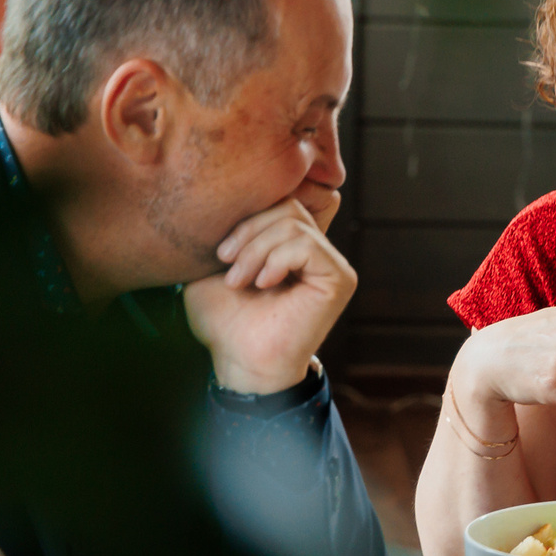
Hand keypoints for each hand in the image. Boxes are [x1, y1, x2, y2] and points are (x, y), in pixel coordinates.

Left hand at [183, 198, 356, 393]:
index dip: (247, 217)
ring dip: (256, 250)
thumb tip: (229, 193)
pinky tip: (263, 284)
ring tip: (239, 281)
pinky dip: (277, 260)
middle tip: (226, 264)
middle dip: (248, 231)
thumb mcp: (216, 266)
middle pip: (287, 206)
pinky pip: (307, 244)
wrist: (239, 362)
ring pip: (293, 224)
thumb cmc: (223, 321)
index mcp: (290, 245)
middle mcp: (315, 251)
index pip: (278, 201)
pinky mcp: (339, 278)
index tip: (220, 252)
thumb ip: (229, 231)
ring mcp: (331, 264)